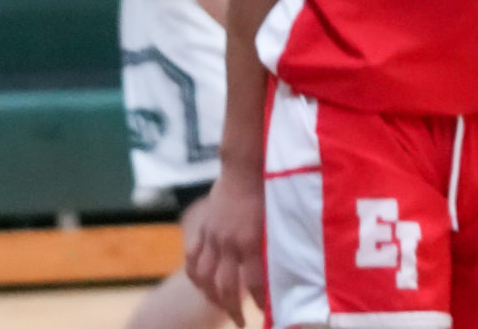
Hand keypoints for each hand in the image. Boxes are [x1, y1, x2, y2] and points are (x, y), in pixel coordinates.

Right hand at [184, 164, 264, 326]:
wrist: (245, 164)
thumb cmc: (268, 187)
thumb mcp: (276, 216)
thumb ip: (273, 243)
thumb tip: (285, 267)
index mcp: (250, 241)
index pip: (254, 283)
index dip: (260, 302)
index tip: (268, 314)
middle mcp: (228, 243)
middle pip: (225, 286)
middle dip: (233, 309)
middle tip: (241, 321)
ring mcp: (212, 237)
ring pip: (204, 277)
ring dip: (212, 296)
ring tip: (221, 305)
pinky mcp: (203, 229)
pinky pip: (193, 257)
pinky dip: (195, 275)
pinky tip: (201, 284)